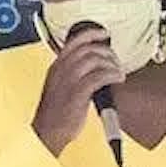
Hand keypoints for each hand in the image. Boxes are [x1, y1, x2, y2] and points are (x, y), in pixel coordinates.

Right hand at [32, 26, 124, 155]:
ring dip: (111, 63)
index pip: (74, 41)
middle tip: (115, 61)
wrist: (47, 133)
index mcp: (56, 67)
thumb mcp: (59, 87)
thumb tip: (93, 66)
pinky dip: (112, 74)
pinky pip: (99, 76)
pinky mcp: (78, 94)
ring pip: (94, 60)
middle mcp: (61, 70)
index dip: (92, 33)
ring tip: (118, 72)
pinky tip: (118, 79)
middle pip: (88, 48)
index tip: (105, 33)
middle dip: (106, 51)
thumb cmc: (55, 113)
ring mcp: (69, 82)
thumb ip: (72, 74)